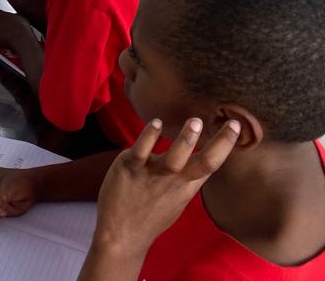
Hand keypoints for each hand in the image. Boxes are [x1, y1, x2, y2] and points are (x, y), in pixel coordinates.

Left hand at [93, 117, 239, 254]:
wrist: (121, 235)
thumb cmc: (150, 214)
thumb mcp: (176, 199)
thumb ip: (186, 179)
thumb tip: (196, 158)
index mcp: (186, 187)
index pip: (211, 164)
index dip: (225, 144)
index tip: (235, 124)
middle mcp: (173, 181)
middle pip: (203, 163)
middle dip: (220, 143)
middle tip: (231, 123)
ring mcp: (151, 175)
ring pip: (173, 158)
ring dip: (185, 140)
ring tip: (195, 123)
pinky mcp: (128, 168)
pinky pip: (140, 151)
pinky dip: (148, 136)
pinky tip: (155, 123)